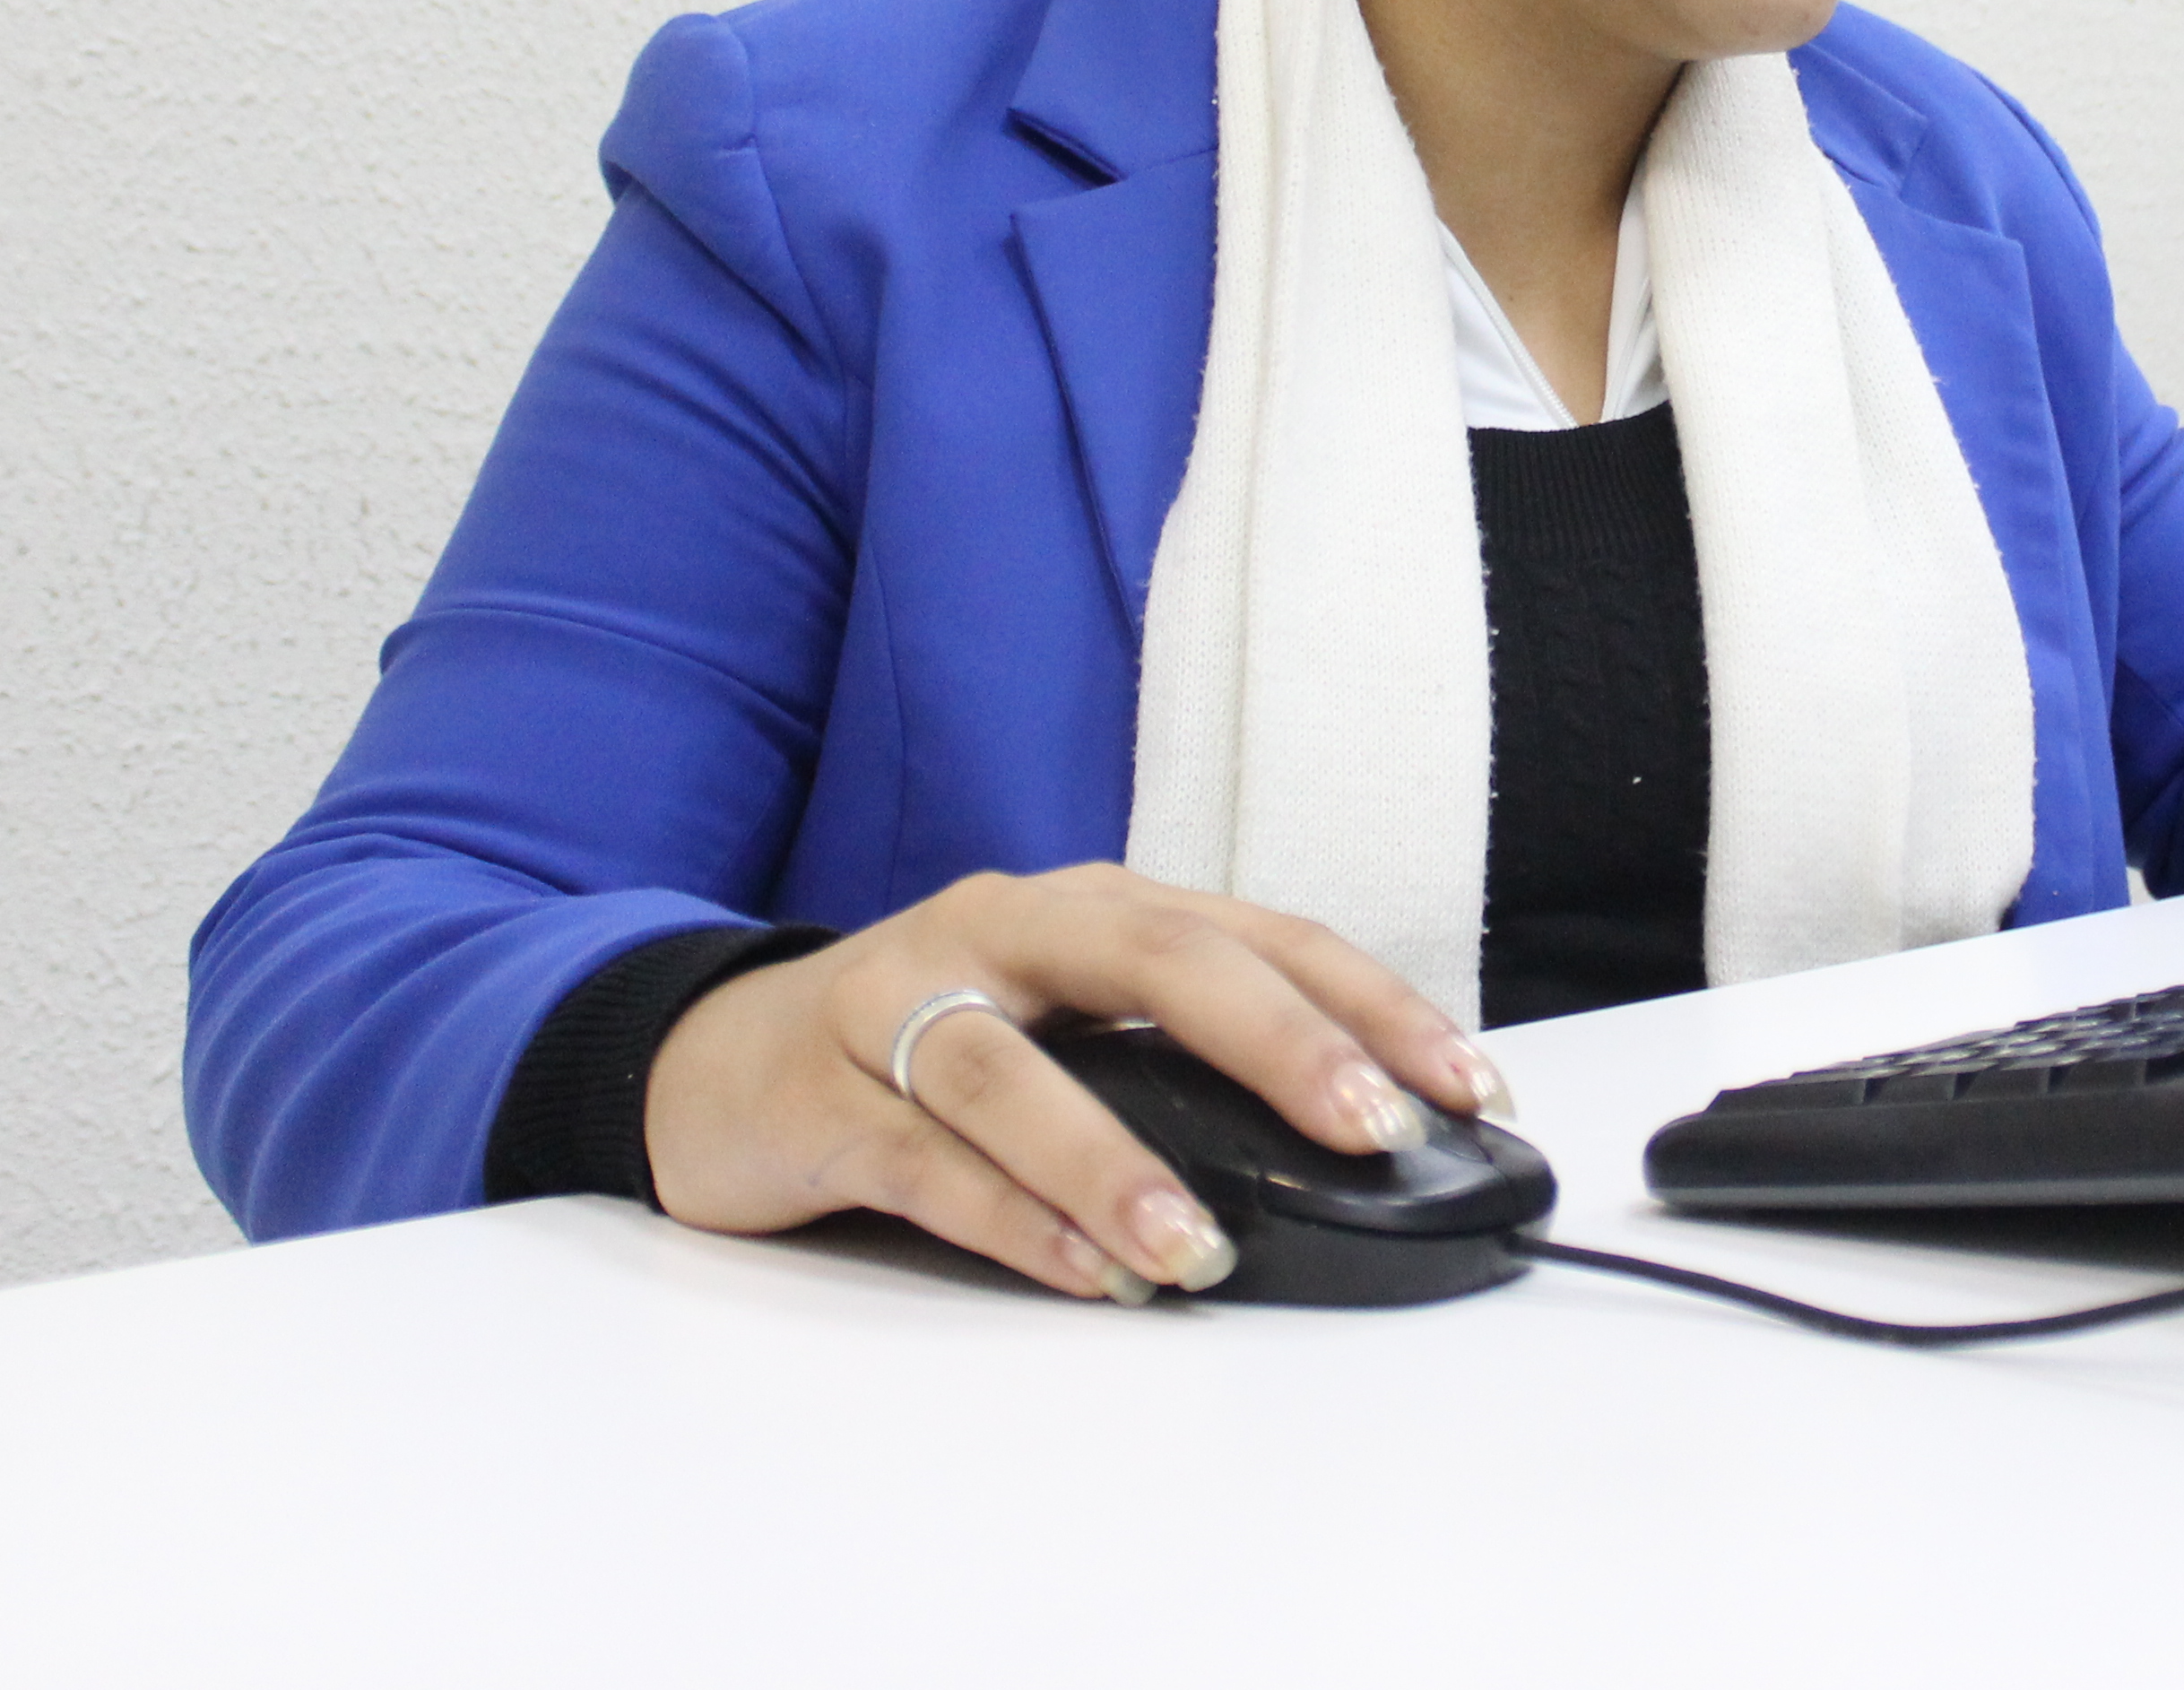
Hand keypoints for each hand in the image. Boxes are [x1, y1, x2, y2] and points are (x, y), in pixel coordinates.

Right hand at [638, 863, 1505, 1301]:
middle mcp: (1001, 931)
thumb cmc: (927, 1049)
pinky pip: (921, 1159)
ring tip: (1198, 1249)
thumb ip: (1180, 1067)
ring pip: (1012, 1069)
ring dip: (1116, 1161)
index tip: (1466, 1084)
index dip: (1368, 1002)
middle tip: (1368, 1129)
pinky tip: (1086, 1275)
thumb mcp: (1068, 1028)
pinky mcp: (819, 1099)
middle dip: (1276, 1042)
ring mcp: (899, 1006)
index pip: (1256, 933)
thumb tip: (1351, 1147)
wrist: (717, 1064)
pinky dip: (1009, 1219)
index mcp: (1087, 909)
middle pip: (1153, 957)